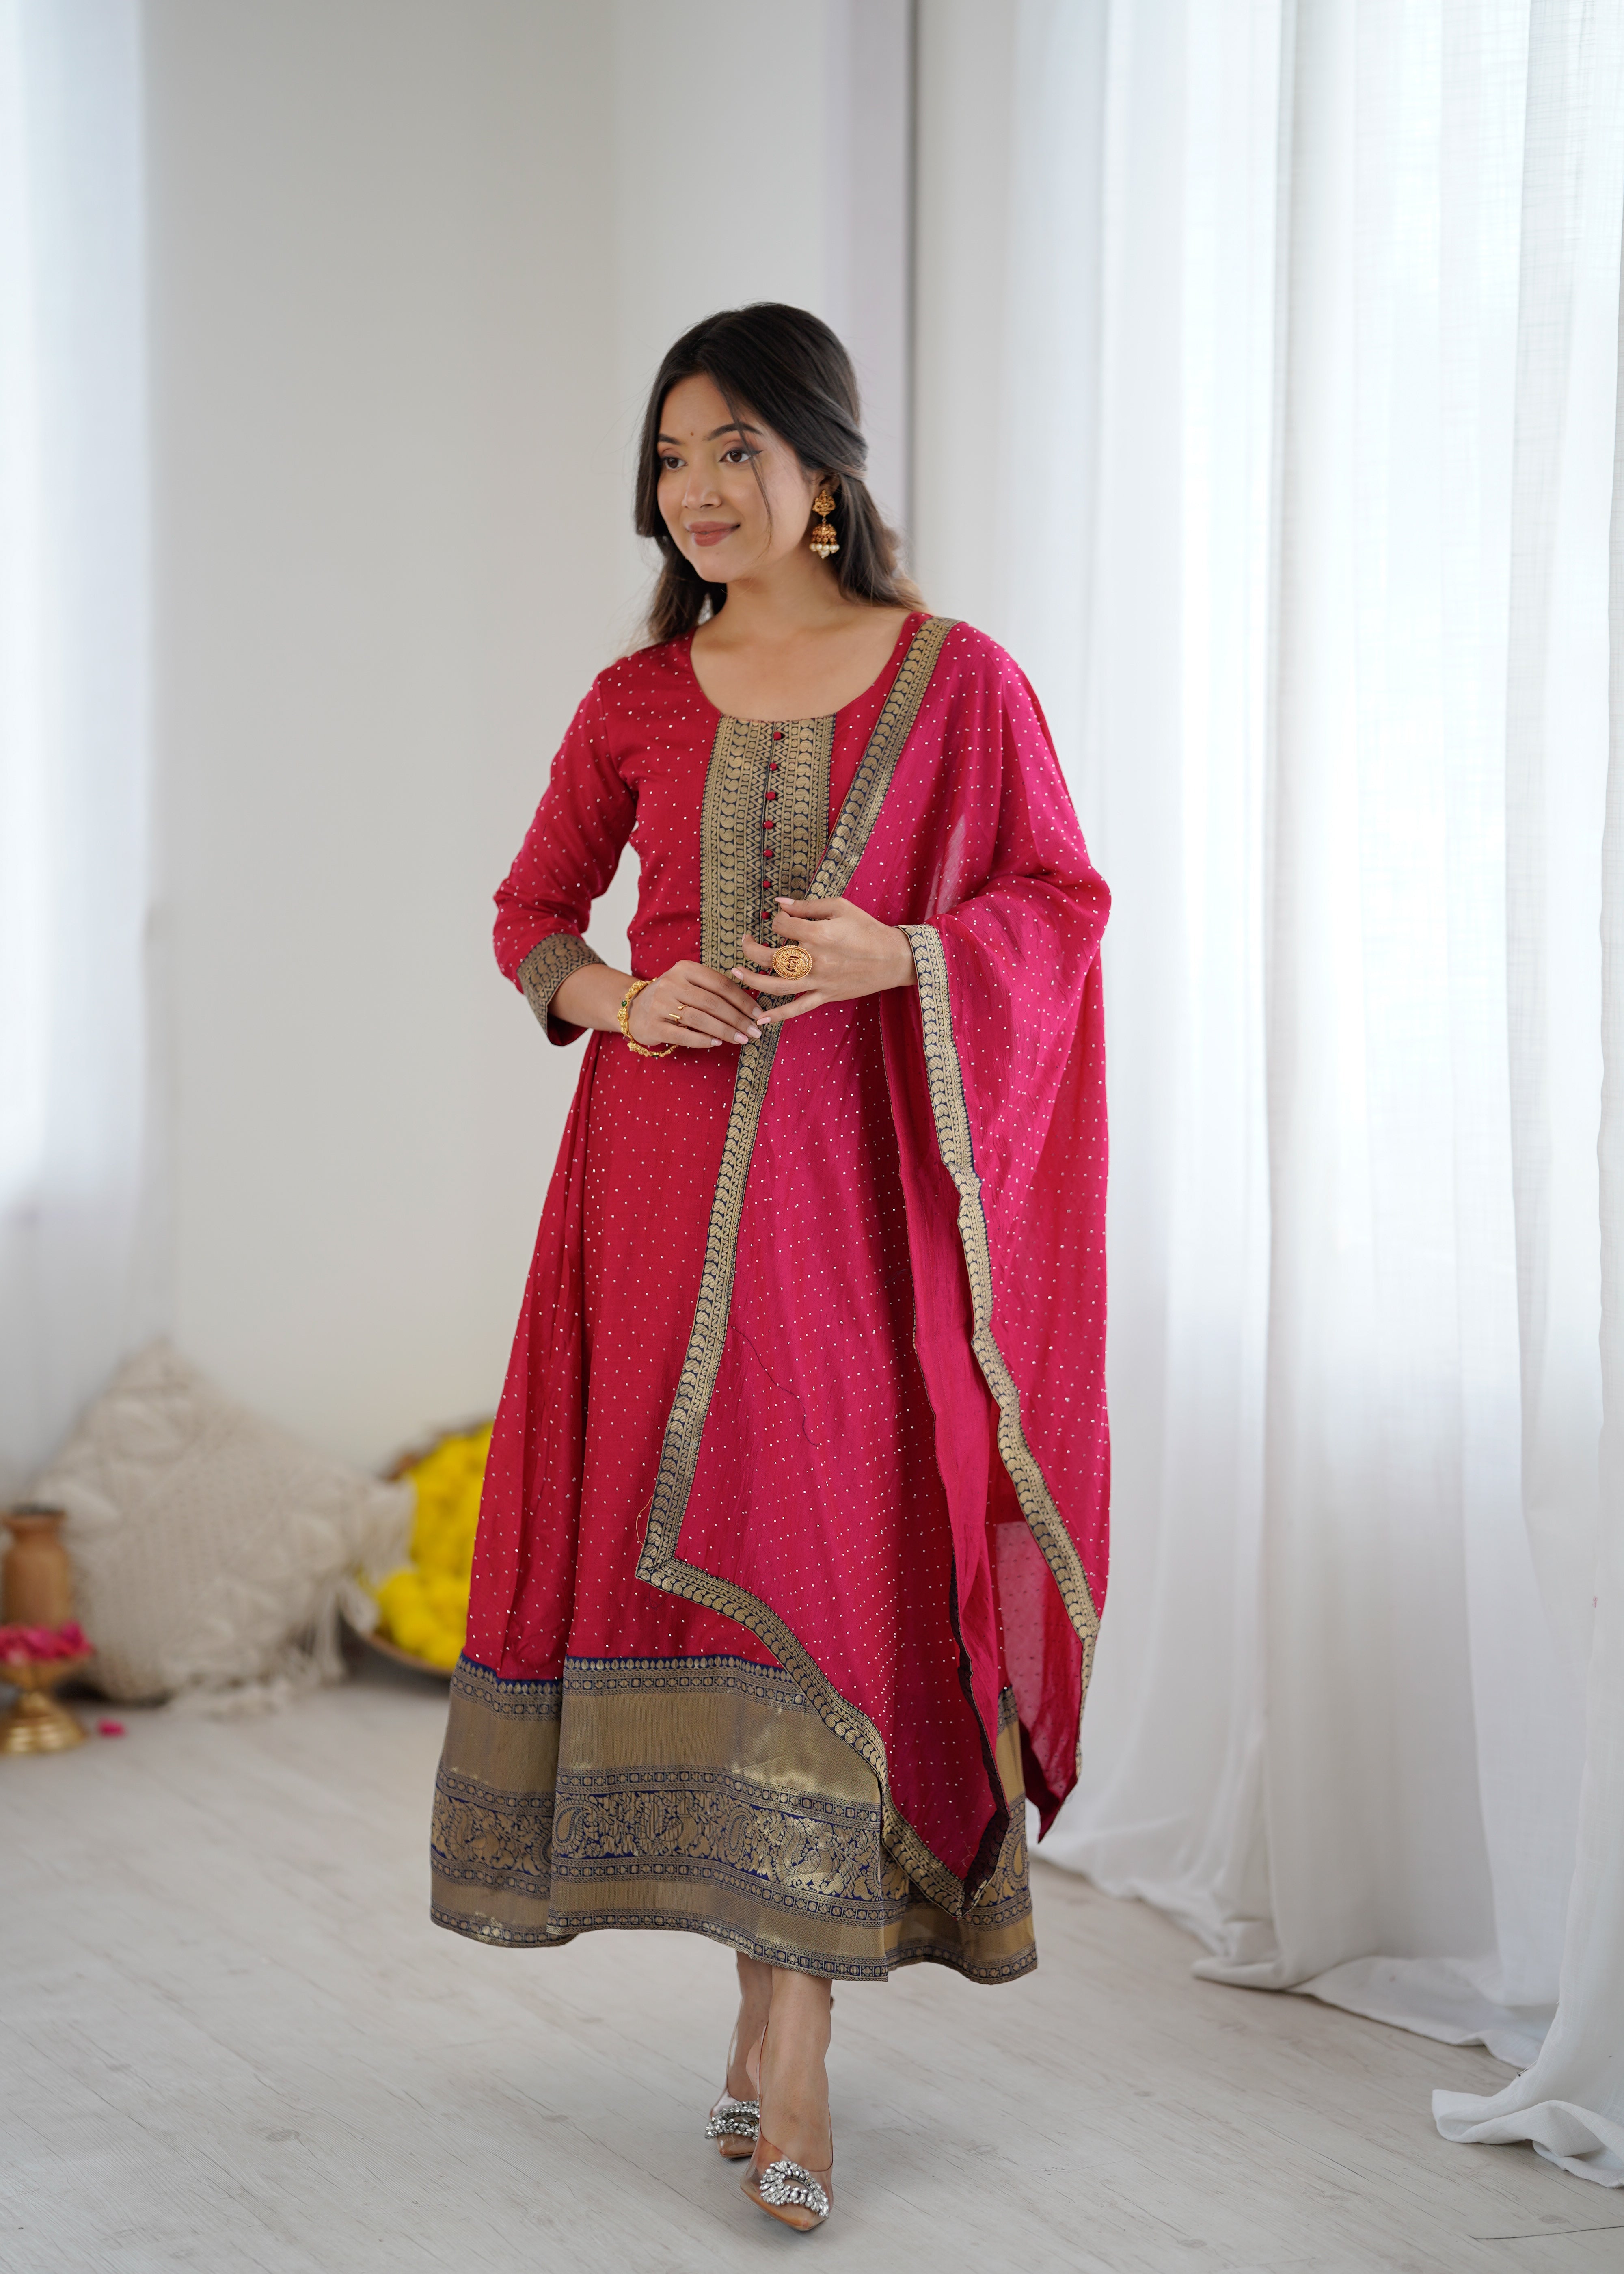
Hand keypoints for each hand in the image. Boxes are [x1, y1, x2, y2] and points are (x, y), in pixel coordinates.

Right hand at [628, 960, 765, 1049]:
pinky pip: (684, 1035)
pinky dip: (703, 1040)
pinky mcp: (654, 1026)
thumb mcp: (690, 984)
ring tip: (742, 1040)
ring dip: (725, 1031)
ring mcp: (660, 1004)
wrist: (635, 1009)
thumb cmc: (673, 997)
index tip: (758, 1014)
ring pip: (700, 1019)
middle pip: (712, 1002)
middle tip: (755, 1032)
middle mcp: (671, 983)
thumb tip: (750, 1009)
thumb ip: (714, 990)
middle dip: (738, 1019)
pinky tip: (718, 1043)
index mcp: (685, 969)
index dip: (743, 1000)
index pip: (721, 984)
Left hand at [731, 896, 915, 1026]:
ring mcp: (818, 981)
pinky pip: (798, 1008)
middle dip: (751, 948)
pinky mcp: (824, 995)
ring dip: (752, 980)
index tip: (782, 919)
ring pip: (776, 985)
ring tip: (737, 973)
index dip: (777, 919)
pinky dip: (778, 1015)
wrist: (893, 958)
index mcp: (818, 934)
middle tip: (745, 941)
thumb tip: (779, 904)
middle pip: (770, 957)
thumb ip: (807, 906)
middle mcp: (814, 959)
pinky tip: (760, 1019)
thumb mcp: (840, 907)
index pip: (781, 925)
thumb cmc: (867, 929)